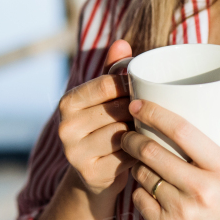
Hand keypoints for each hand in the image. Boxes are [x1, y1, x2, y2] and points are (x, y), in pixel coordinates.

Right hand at [56, 39, 135, 197]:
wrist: (95, 176)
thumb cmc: (104, 127)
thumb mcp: (104, 99)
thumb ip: (113, 70)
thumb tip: (122, 43)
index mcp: (67, 102)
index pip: (105, 85)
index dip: (130, 86)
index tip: (144, 90)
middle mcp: (65, 127)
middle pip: (117, 110)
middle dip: (138, 111)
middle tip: (153, 113)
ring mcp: (76, 153)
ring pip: (123, 133)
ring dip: (141, 132)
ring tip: (150, 131)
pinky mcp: (91, 174)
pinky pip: (127, 156)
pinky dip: (139, 153)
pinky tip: (144, 151)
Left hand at [119, 86, 219, 219]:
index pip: (182, 131)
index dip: (155, 113)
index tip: (139, 103)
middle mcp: (203, 191)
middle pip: (153, 152)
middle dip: (133, 135)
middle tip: (129, 128)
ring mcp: (182, 213)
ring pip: (143, 174)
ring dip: (133, 160)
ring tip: (134, 152)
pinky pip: (139, 198)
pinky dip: (137, 186)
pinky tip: (141, 180)